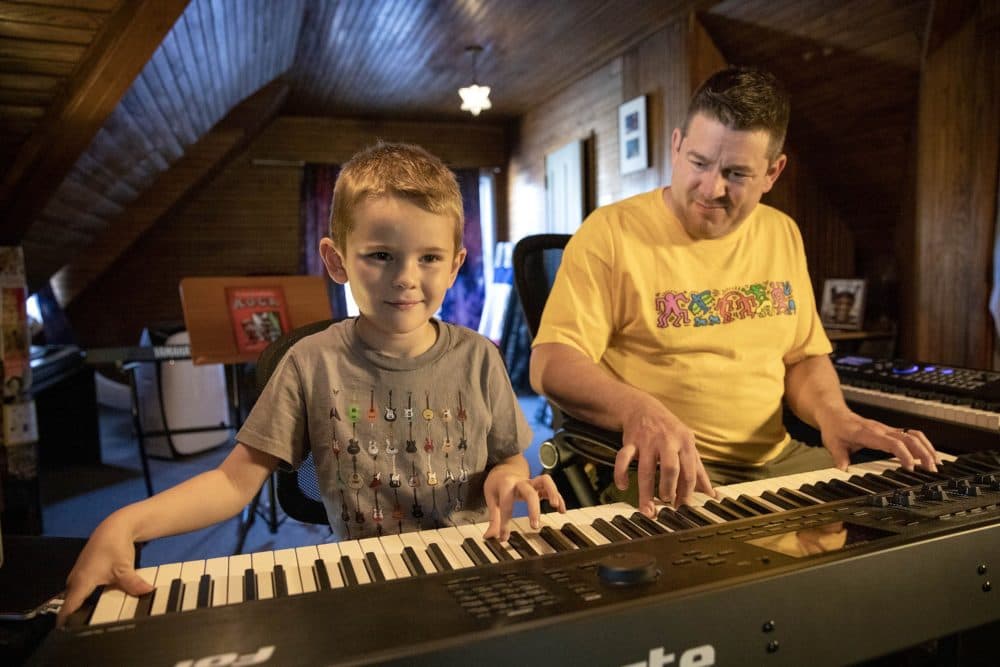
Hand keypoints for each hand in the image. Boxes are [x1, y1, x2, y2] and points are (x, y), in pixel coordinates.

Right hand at [57, 518, 152, 626]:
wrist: (114, 527)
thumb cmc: (115, 546)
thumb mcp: (125, 568)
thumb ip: (134, 585)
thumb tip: (147, 593)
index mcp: (80, 583)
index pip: (67, 610)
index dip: (67, 624)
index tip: (71, 636)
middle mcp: (74, 581)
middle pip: (72, 606)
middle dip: (78, 619)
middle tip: (89, 631)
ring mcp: (77, 576)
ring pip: (77, 598)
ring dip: (83, 608)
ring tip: (94, 621)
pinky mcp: (82, 573)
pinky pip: (81, 591)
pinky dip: (87, 598)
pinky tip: (98, 604)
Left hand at [482, 469, 565, 540]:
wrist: (504, 468)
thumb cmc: (498, 484)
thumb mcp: (491, 498)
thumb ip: (493, 518)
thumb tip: (489, 537)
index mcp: (506, 485)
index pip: (506, 504)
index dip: (505, 523)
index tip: (504, 537)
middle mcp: (520, 482)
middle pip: (529, 492)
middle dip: (533, 509)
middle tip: (534, 526)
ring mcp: (532, 482)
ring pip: (545, 481)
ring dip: (552, 492)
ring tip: (556, 506)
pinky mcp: (539, 485)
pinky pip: (551, 489)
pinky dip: (559, 497)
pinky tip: (562, 510)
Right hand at [614, 399, 714, 516]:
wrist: (644, 408)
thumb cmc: (670, 431)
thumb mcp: (688, 445)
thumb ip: (699, 470)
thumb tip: (712, 495)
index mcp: (685, 442)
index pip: (689, 472)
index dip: (687, 492)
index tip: (683, 508)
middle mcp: (667, 441)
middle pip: (669, 468)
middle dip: (668, 489)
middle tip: (667, 503)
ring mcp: (647, 441)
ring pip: (645, 468)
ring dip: (646, 492)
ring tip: (648, 510)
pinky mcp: (630, 442)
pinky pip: (622, 459)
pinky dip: (620, 473)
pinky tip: (623, 486)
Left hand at [818, 409, 937, 471]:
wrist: (834, 413)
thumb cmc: (835, 427)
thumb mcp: (832, 444)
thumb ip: (839, 457)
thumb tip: (843, 470)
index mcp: (869, 433)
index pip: (893, 443)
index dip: (904, 455)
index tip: (910, 468)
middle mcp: (881, 430)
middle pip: (910, 438)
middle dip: (924, 453)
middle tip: (932, 469)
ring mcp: (887, 429)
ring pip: (913, 434)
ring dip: (926, 447)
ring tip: (935, 462)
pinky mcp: (889, 431)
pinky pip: (910, 435)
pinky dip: (921, 444)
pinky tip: (926, 455)